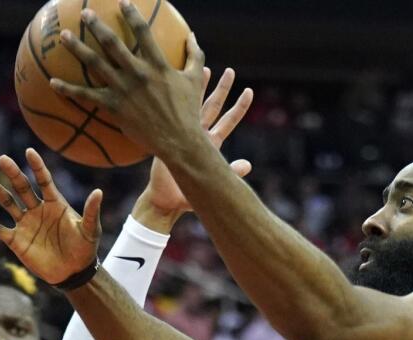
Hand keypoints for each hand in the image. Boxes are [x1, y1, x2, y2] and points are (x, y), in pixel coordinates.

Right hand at [0, 149, 102, 284]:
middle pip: (22, 187)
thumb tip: (99, 191)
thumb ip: (91, 211)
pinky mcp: (16, 240)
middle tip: (3, 159)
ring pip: (7, 202)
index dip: (37, 167)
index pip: (44, 180)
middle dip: (13, 173)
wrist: (74, 272)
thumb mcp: (91, 230)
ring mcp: (25, 223)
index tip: (29, 151)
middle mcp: (38, 209)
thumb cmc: (85, 249)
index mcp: (56, 203)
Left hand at [51, 0, 206, 159]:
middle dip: (97, 25)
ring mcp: (123, 90)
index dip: (132, 14)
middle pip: (112, 43)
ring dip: (78, 48)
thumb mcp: (196, 80)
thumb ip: (195, 56)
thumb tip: (192, 36)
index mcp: (158, 65)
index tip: (123, 2)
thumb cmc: (189, 112)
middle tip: (85, 13)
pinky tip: (52, 82)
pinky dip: (68, 89)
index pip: (143, 32)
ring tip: (65, 36)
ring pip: (95, 64)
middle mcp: (138, 73)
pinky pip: (86, 96)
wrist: (179, 141)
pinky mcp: (113, 107)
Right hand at [137, 66, 252, 222]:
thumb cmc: (186, 195)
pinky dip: (176, 96)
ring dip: (200, 87)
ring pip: (193, 105)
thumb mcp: (210, 183)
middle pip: (214, 107)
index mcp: (210, 145)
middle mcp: (197, 135)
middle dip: (222, 89)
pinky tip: (174, 80)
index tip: (249, 91)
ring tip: (205, 68)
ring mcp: (182, 133)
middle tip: (231, 71)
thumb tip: (249, 164)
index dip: (239, 107)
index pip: (229, 122)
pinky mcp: (166, 135)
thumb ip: (230, 173)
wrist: (163, 199)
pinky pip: (173, 111)